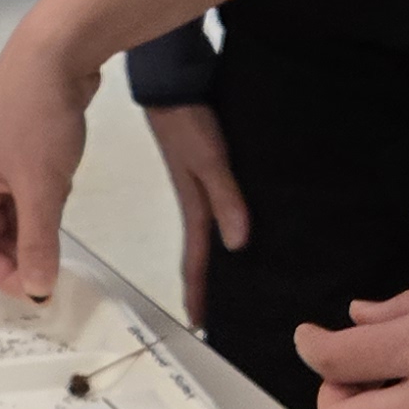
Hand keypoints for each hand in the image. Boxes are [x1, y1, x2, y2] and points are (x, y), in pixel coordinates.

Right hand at [0, 15, 104, 301]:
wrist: (54, 54)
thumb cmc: (37, 122)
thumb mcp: (41, 191)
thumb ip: (38, 245)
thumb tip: (39, 290)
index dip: (8, 276)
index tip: (45, 290)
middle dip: (24, 249)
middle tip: (59, 260)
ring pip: (12, 213)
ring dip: (37, 222)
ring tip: (61, 209)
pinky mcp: (13, 148)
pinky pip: (25, 191)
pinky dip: (43, 198)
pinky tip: (63, 185)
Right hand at [140, 103, 249, 327]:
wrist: (171, 82)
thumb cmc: (188, 121)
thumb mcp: (209, 159)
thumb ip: (226, 198)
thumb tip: (238, 244)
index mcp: (193, 205)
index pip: (195, 258)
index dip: (198, 291)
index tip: (200, 325)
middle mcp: (194, 200)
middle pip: (199, 252)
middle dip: (204, 284)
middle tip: (215, 314)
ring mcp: (196, 184)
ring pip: (206, 232)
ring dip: (212, 258)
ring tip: (228, 280)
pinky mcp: (203, 167)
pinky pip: (213, 208)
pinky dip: (221, 226)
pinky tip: (234, 228)